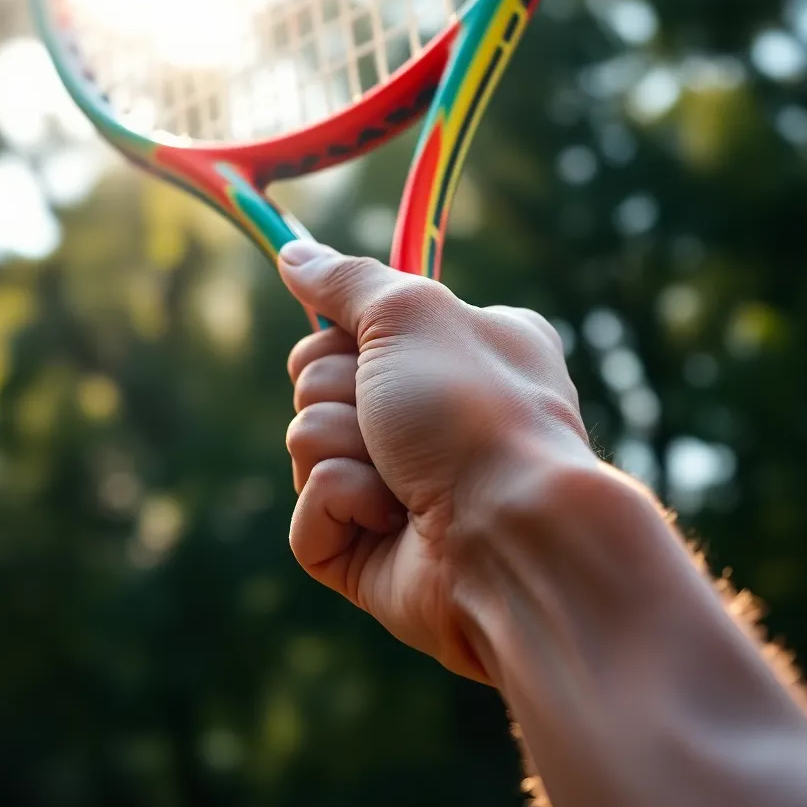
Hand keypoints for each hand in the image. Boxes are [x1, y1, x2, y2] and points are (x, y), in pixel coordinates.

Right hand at [279, 241, 596, 683]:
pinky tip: (389, 521)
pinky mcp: (366, 552)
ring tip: (401, 475)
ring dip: (343, 449)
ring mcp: (392, 487)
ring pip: (305, 447)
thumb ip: (346, 281)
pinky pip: (307, 518)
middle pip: (314, 385)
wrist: (512, 535)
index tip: (366, 346)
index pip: (345, 332)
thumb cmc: (475, 414)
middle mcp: (424, 418)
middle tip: (393, 418)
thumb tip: (294, 254)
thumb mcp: (410, 314)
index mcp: (447, 354)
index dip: (339, 339)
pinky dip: (339, 509)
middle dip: (341, 395)